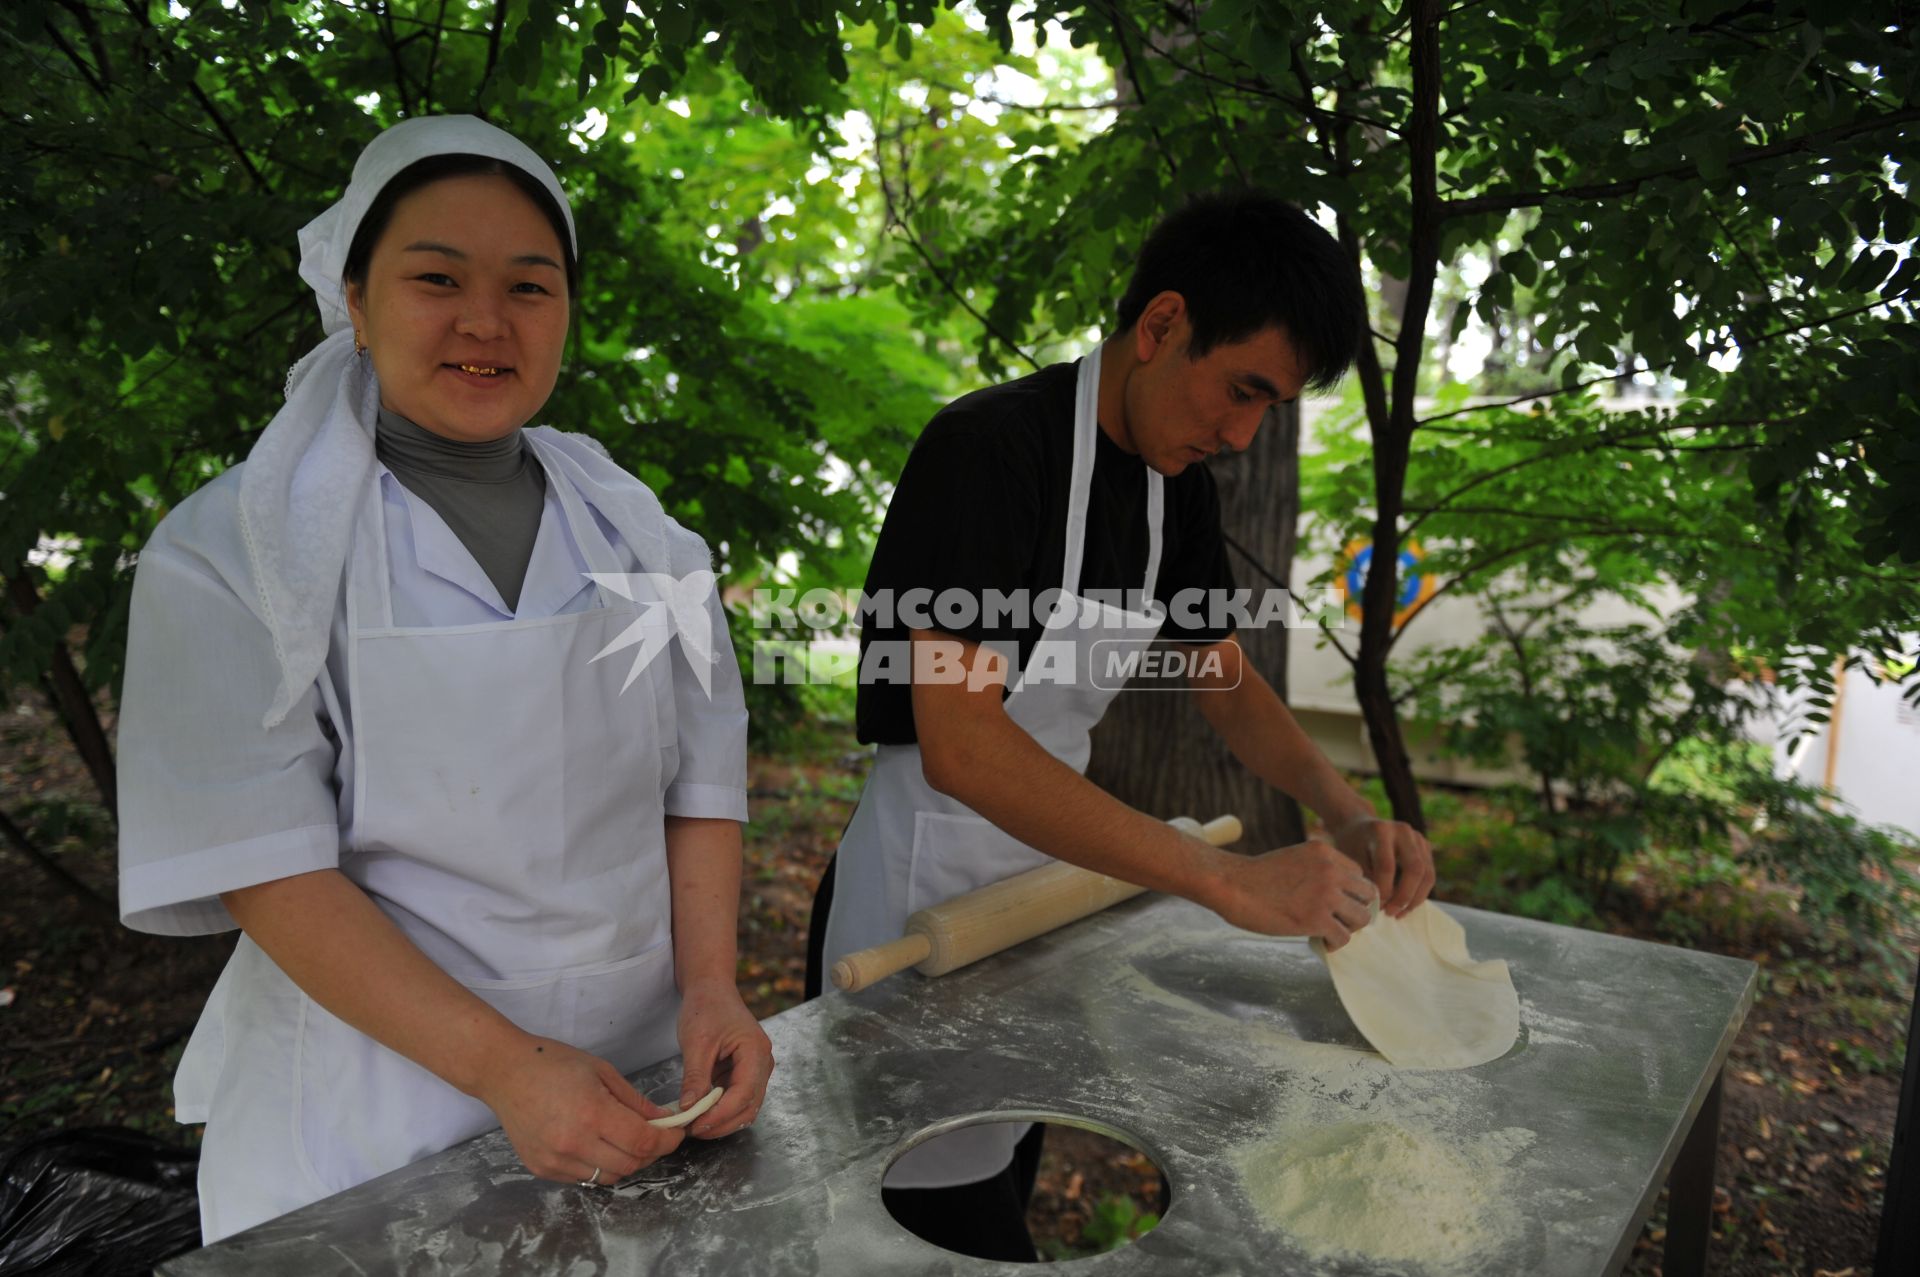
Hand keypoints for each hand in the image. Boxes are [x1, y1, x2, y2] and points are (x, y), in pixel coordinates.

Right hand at [473, 1034, 682, 1184]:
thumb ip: (634, 1100)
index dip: (667, 1141)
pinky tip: (598, 1144)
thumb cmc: (553, 1062)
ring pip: (608, 1177)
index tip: (676, 1133)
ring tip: (626, 1140)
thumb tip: (663, 1120)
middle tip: (655, 1135)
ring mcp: (555, 1160)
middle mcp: (573, 1143)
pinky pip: (583, 1177)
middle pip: (630, 1164)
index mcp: (592, 1113)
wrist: (503, 1072)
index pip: (643, 1142)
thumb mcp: (601, 1071)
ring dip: (626, 1162)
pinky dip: (599, 1165)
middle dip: (651, 1152)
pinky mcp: (542, 1169)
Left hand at [675, 980, 774, 1139]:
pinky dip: (720, 1110)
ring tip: (695, 1124)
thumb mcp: (696, 1042)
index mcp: (756, 1051)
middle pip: (749, 1105)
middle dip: (722, 1123)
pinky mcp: (744, 1073)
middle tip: (693, 1130)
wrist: (711, 990)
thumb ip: (695, 1076)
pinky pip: (737, 1099)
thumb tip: (689, 1109)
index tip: (697, 1125)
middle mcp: (762, 1063)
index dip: (722, 1114)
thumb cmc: (706, 1008)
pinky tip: (700, 1113)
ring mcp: (756, 1069)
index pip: (744, 1093)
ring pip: (745, 1107)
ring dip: (722, 1120)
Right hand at [1212, 841, 1378, 949]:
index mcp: (1324, 852)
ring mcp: (1325, 895)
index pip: (1359, 875)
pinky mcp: (1316, 919)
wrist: (1233, 885)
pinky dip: (1334, 943)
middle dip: (1356, 909)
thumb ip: (1318, 869)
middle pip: (1368, 895)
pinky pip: (1344, 937)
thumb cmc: (1257, 876)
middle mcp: (1330, 871)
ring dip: (1349, 928)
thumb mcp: (1295, 858)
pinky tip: (1319, 941)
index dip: (1349, 893)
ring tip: (1330, 931)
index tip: (1335, 904)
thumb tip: (1335, 895)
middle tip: (1338, 919)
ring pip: (1362, 918)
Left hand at [1334, 816, 1435, 917]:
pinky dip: (1419, 893)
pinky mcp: (1425, 846)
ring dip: (1415, 899)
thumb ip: (1366, 880)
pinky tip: (1405, 906)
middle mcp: (1403, 830)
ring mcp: (1418, 837)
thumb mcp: (1351, 860)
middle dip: (1404, 896)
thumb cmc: (1352, 846)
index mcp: (1381, 830)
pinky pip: (1429, 875)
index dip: (1384, 890)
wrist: (1359, 827)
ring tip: (1398, 914)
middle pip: (1415, 868)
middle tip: (1390, 913)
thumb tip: (1382, 906)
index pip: (1387, 866)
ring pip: (1427, 874)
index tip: (1376, 906)